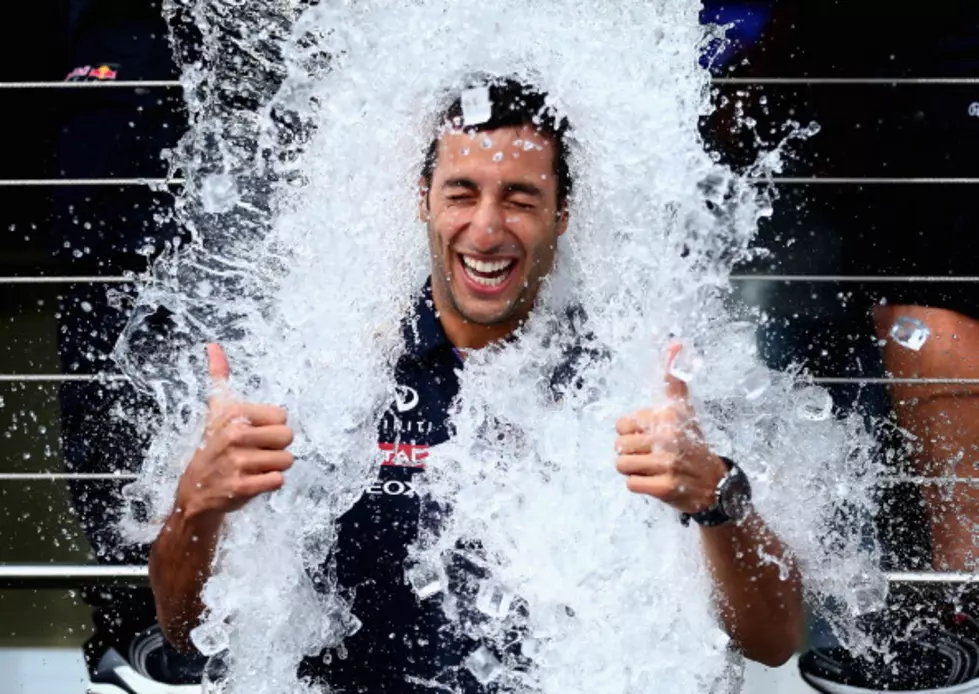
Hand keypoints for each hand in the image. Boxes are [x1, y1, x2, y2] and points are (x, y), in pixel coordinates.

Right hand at [174, 343, 294, 519]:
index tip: (253, 433)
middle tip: (255, 452)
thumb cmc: (212, 446)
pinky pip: (278, 480)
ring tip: (253, 467)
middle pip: (288, 437)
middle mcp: (235, 435)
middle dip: (276, 447)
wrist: (195, 490)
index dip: (272, 426)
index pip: (282, 416)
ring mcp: (237, 462)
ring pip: (286, 460)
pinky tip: (252, 481)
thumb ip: (219, 377)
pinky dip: (270, 483)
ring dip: (273, 466)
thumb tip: (214, 346)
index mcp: (233, 414)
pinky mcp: (242, 487)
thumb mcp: (215, 410)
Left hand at [614, 343, 727, 514]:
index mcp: (668, 416)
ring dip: (634, 469)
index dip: (631, 432)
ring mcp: (667, 463)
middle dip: (632, 452)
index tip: (650, 436)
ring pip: (622, 465)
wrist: (716, 482)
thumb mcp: (684, 409)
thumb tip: (675, 343)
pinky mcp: (665, 487)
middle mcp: (668, 437)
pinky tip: (656, 481)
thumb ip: (674, 379)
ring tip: (653, 468)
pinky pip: (631, 484)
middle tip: (652, 455)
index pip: (621, 424)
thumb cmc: (692, 442)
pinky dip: (640, 485)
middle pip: (619, 446)